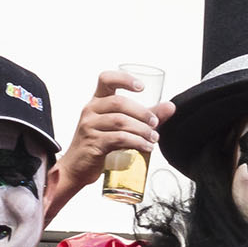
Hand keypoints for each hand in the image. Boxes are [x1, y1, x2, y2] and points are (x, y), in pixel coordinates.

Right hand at [52, 70, 175, 188]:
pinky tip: (146, 147)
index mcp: (97, 101)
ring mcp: (89, 126)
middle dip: (142, 112)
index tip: (142, 87)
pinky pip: (118, 139)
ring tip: (153, 138)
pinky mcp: (93, 144)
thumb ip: (145, 116)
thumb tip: (170, 106)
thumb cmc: (99, 143)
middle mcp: (90, 110)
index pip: (106, 79)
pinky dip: (136, 142)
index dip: (124, 78)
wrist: (77, 167)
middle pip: (119, 102)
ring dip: (141, 130)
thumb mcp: (120, 126)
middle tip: (155, 123)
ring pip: (120, 121)